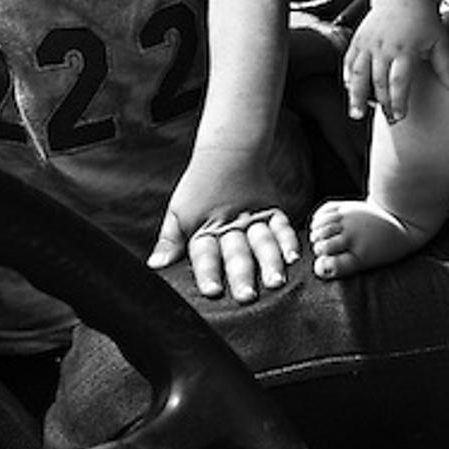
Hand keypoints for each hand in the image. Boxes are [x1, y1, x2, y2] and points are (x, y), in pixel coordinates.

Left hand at [149, 144, 297, 300]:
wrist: (228, 152)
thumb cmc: (199, 186)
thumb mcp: (177, 212)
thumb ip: (169, 242)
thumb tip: (155, 267)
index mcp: (204, 228)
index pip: (205, 254)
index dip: (208, 272)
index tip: (212, 291)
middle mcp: (229, 224)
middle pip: (236, 252)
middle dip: (241, 275)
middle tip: (246, 297)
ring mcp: (252, 217)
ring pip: (261, 241)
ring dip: (269, 262)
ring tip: (275, 282)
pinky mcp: (270, 210)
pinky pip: (281, 226)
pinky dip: (288, 241)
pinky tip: (294, 258)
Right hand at [344, 0, 448, 122]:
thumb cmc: (424, 20)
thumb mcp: (440, 40)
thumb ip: (447, 65)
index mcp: (404, 48)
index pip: (399, 80)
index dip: (398, 100)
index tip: (400, 116)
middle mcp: (383, 47)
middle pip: (378, 81)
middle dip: (382, 102)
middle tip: (388, 120)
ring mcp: (368, 43)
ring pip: (358, 74)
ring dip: (356, 96)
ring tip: (357, 115)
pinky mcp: (358, 40)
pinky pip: (349, 62)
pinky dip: (348, 77)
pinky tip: (349, 91)